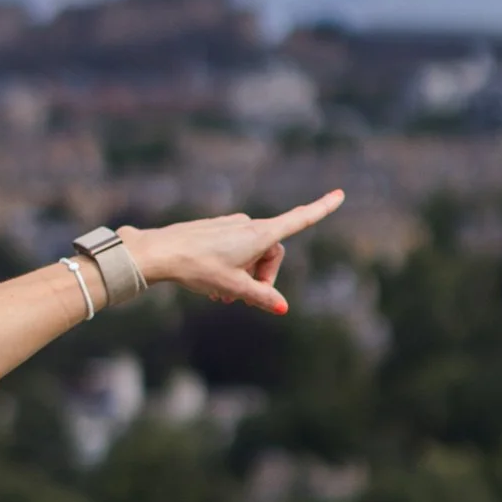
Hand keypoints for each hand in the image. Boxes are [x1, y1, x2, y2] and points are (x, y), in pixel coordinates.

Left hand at [121, 188, 344, 312]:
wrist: (160, 252)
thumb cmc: (198, 267)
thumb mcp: (234, 287)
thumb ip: (261, 297)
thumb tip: (283, 308)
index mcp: (259, 234)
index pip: (299, 220)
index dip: (321, 209)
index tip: (340, 194)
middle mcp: (248, 225)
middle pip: (272, 253)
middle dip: (264, 277)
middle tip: (243, 298)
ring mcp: (232, 226)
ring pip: (252, 254)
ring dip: (246, 276)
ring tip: (223, 296)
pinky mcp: (217, 230)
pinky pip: (236, 250)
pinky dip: (233, 268)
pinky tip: (214, 285)